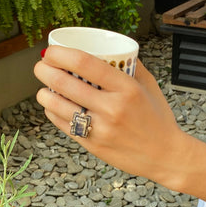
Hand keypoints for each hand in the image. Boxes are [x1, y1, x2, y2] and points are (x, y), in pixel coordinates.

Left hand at [34, 46, 191, 188]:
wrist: (165, 156)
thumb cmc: (158, 120)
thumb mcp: (150, 87)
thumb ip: (131, 66)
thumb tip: (111, 50)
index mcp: (126, 88)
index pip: (84, 63)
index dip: (60, 53)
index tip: (51, 51)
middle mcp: (111, 108)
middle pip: (64, 83)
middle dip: (44, 71)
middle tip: (41, 67)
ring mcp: (100, 129)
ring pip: (58, 106)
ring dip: (44, 94)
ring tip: (44, 89)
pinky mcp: (93, 145)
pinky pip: (64, 126)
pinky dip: (53, 114)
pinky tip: (53, 108)